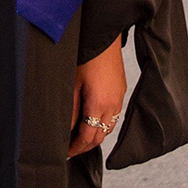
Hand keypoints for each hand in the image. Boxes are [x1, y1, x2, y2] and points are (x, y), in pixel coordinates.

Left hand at [67, 33, 125, 158]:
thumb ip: (71, 110)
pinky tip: (93, 119)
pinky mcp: (122, 91)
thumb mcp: (73, 82)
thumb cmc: (86, 55)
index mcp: (99, 104)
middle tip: (70, 148)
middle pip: (100, 137)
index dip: (75, 148)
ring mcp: (119, 99)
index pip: (88, 137)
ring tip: (79, 136)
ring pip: (108, 128)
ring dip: (95, 135)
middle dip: (85, 146)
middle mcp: (113, 105)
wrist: (103, 35)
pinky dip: (103, 124)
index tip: (65, 152)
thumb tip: (67, 130)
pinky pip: (114, 117)